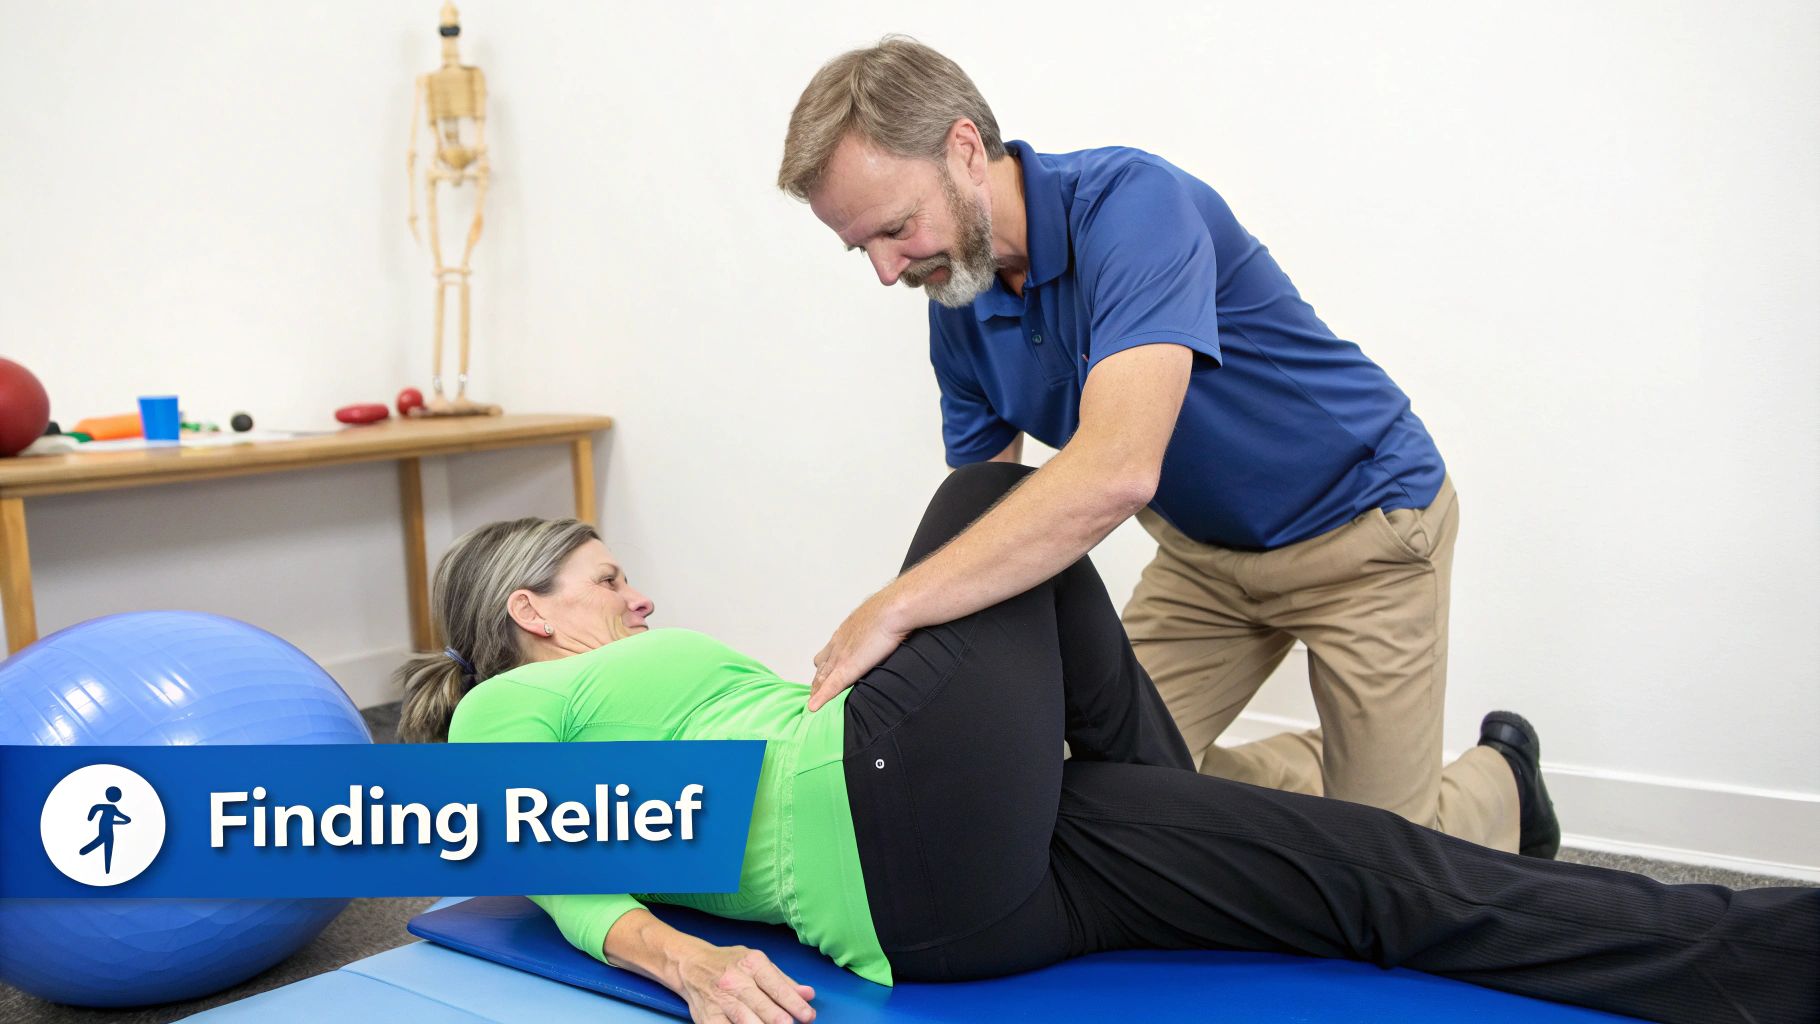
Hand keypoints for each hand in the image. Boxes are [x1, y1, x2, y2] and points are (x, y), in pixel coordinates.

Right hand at [678, 944, 814, 1023]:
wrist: (691, 964)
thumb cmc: (730, 963)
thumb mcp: (758, 962)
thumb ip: (784, 980)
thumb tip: (808, 995)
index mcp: (752, 964)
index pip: (776, 986)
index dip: (793, 1003)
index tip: (808, 1015)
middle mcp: (735, 981)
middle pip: (760, 1004)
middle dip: (778, 1017)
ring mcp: (720, 999)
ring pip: (742, 1017)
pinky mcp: (709, 1017)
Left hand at [808, 589, 910, 711]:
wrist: (892, 611)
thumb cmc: (892, 612)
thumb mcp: (881, 620)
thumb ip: (879, 629)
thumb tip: (889, 632)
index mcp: (846, 633)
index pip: (829, 654)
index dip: (825, 667)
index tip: (822, 678)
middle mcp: (838, 644)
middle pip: (821, 667)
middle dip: (818, 681)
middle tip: (814, 694)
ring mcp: (840, 656)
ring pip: (822, 677)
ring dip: (817, 690)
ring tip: (815, 703)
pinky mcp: (847, 667)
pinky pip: (830, 686)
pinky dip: (821, 698)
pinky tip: (813, 708)